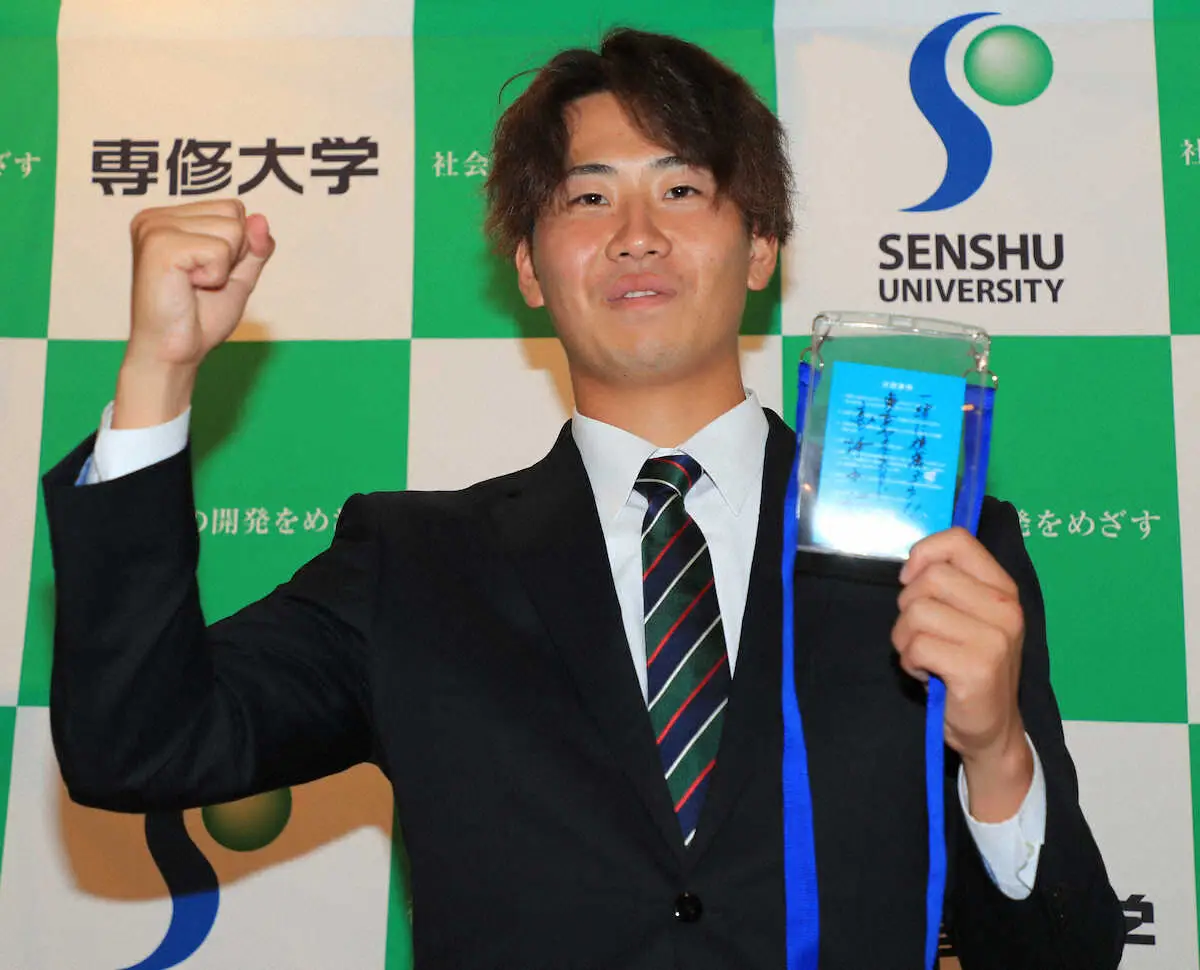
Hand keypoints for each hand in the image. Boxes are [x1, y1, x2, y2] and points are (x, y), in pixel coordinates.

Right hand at [115, 199, 274, 427]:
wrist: (175, 353)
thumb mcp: (238, 277)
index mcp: (170, 218)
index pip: (233, 209)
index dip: (237, 247)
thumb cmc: (200, 318)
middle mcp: (157, 216)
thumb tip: (261, 218)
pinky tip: (187, 288)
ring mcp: (154, 227)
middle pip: (234, 213)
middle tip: (200, 283)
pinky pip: (219, 250)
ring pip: (231, 229)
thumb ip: (254, 248)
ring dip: (222, 267)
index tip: (208, 274)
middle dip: (232, 255)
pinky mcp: (159, 244)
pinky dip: (215, 276)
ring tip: (193, 286)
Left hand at [892, 527, 1033, 820]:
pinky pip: (916, 645)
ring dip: (906, 638)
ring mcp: (994, 638)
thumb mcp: (968, 618)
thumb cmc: (970, 668)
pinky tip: (927, 675)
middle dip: (908, 607)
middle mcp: (1005, 609)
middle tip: (923, 635)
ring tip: (926, 657)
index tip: (911, 579)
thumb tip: (910, 567)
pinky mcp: (977, 667)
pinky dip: (910, 661)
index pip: (958, 541)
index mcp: (1003, 589)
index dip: (924, 554)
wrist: (992, 730)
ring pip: (916, 611)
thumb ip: (948, 586)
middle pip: (928, 578)